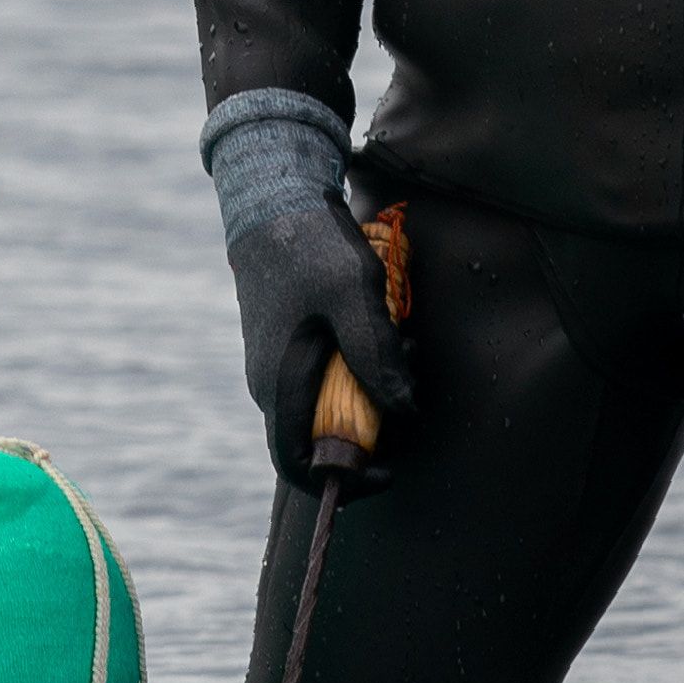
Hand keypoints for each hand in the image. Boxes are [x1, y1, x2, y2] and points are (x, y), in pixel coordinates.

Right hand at [234, 207, 413, 486]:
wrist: (273, 200)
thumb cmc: (311, 246)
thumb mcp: (353, 295)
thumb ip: (377, 356)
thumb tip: (405, 411)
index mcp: (279, 384)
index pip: (299, 464)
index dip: (343, 482)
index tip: (387, 472)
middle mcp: (271, 384)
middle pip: (321, 439)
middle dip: (373, 428)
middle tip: (411, 391)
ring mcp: (278, 364)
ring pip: (329, 406)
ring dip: (372, 394)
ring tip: (406, 354)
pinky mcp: (291, 344)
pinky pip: (328, 379)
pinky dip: (361, 370)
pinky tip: (386, 333)